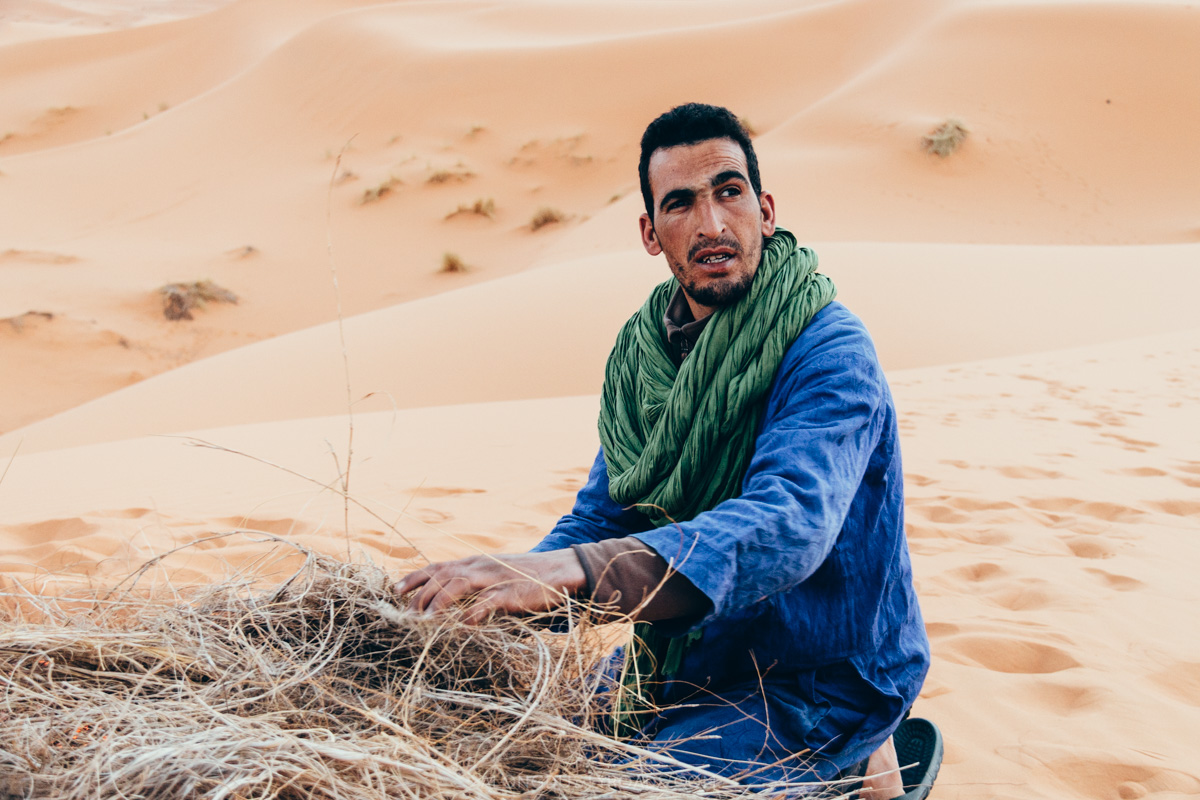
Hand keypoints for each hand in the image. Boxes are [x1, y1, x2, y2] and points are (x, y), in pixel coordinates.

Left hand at [392, 550, 587, 624]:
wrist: (561, 571)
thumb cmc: (526, 577)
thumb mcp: (496, 575)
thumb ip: (475, 585)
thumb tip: (451, 603)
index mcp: (474, 563)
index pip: (437, 566)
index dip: (414, 577)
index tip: (394, 589)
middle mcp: (480, 567)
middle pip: (442, 575)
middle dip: (420, 594)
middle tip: (406, 614)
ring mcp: (495, 579)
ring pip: (458, 584)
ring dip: (439, 602)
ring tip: (426, 621)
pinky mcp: (512, 593)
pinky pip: (487, 602)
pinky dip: (473, 613)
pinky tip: (463, 626)